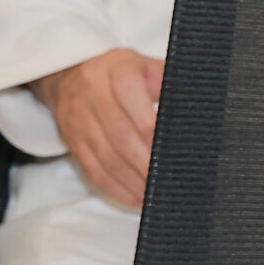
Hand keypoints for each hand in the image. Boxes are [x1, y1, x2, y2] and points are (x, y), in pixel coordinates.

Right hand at [30, 47, 162, 207]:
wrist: (67, 75)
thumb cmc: (117, 73)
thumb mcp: (143, 66)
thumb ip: (168, 80)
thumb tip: (196, 104)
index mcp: (115, 69)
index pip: (129, 91)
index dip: (147, 121)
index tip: (166, 143)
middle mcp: (92, 92)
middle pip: (119, 131)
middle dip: (144, 160)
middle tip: (165, 177)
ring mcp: (79, 118)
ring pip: (106, 155)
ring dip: (132, 179)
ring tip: (154, 194)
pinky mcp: (72, 140)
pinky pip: (92, 169)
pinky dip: (115, 188)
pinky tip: (134, 198)